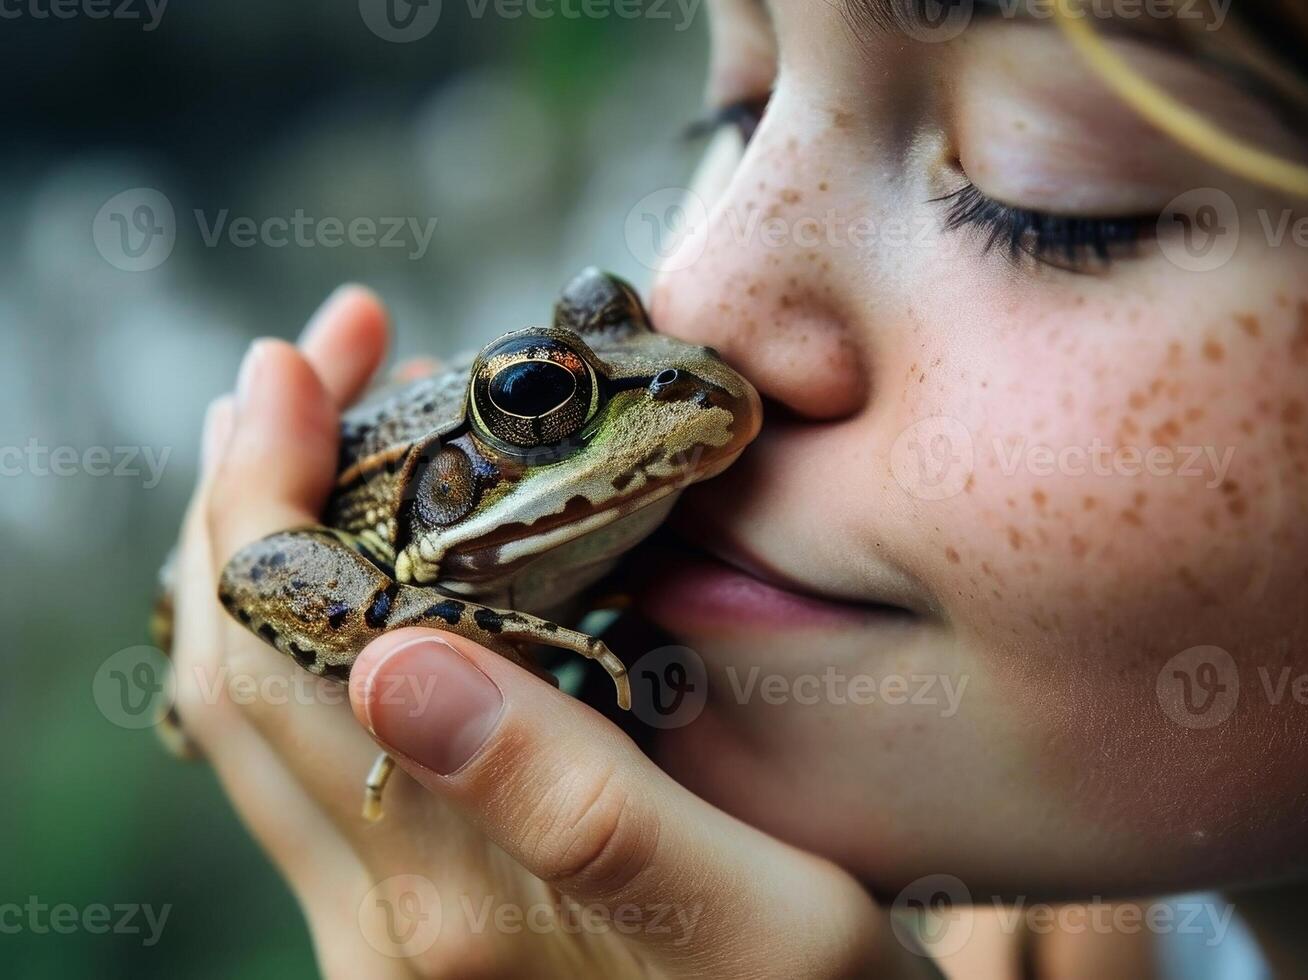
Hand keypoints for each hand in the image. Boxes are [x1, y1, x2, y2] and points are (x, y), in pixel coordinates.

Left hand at [168, 286, 936, 978]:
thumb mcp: (755, 913)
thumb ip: (577, 806)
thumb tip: (393, 662)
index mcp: (453, 897)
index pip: (278, 662)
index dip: (262, 495)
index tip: (300, 363)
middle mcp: (380, 916)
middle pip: (232, 674)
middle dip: (246, 496)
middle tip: (308, 366)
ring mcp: (381, 927)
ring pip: (256, 715)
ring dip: (269, 558)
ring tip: (328, 437)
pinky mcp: (410, 924)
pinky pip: (306, 753)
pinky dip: (315, 628)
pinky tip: (381, 568)